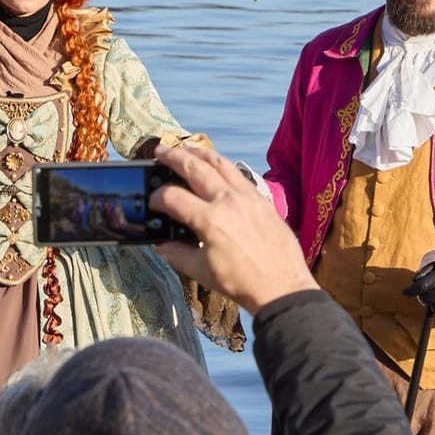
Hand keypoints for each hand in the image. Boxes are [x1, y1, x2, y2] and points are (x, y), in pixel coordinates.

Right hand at [151, 144, 318, 314]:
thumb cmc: (241, 283)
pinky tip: (215, 166)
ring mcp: (247, 196)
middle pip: (194, 168)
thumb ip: (176, 254)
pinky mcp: (261, 199)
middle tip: (159, 150)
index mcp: (209, 221)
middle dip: (173, 157)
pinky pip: (238, 174)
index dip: (157, 198)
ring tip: (185, 149)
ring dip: (199, 152)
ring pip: (220, 162)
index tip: (152, 202)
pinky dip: (222, 165)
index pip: (173, 198)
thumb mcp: (201, 272)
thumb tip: (161, 243)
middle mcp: (227, 201)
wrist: (282, 286)